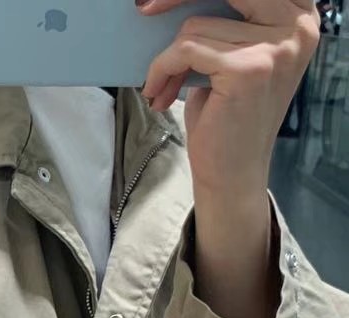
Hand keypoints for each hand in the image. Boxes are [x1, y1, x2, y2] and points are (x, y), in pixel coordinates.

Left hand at [139, 0, 319, 200]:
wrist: (233, 172)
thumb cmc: (227, 118)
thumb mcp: (233, 57)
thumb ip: (226, 21)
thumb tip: (180, 0)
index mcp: (299, 15)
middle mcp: (297, 25)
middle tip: (146, 9)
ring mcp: (276, 46)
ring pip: (195, 25)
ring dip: (168, 59)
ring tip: (164, 88)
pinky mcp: (248, 69)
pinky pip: (186, 49)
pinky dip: (163, 70)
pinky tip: (159, 95)